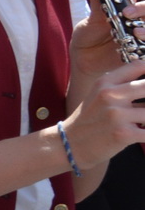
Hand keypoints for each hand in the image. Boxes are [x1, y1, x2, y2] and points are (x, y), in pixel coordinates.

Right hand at [62, 56, 144, 170]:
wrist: (71, 143)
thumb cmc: (90, 118)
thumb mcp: (100, 94)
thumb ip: (122, 86)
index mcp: (105, 82)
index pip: (138, 65)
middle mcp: (110, 95)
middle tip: (143, 106)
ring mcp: (116, 114)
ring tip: (142, 122)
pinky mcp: (123, 134)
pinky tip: (143, 134)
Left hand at [72, 0, 144, 73]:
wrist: (85, 61)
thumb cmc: (89, 36)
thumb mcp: (90, 18)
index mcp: (123, 4)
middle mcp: (135, 17)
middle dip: (141, 7)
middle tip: (125, 13)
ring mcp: (139, 32)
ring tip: (134, 31)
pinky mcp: (140, 49)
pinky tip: (138, 39)